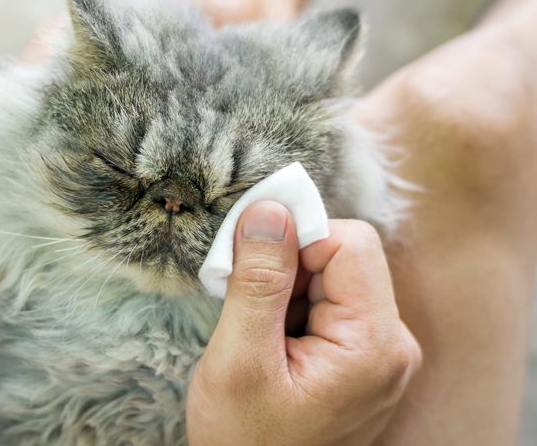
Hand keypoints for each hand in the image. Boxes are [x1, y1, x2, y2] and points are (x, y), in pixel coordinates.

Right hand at [186, 201, 421, 445]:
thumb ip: (259, 281)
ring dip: (285, 290)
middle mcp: (392, 344)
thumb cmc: (245, 439)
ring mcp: (380, 352)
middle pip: (343, 257)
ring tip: (256, 335)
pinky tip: (270, 343)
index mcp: (374, 344)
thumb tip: (271, 208)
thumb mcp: (239, 359)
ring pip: (332, 277)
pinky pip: (330, 304)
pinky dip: (292, 309)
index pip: (350, 242)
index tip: (249, 263)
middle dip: (287, 268)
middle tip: (245, 308)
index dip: (296, 241)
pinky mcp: (363, 357)